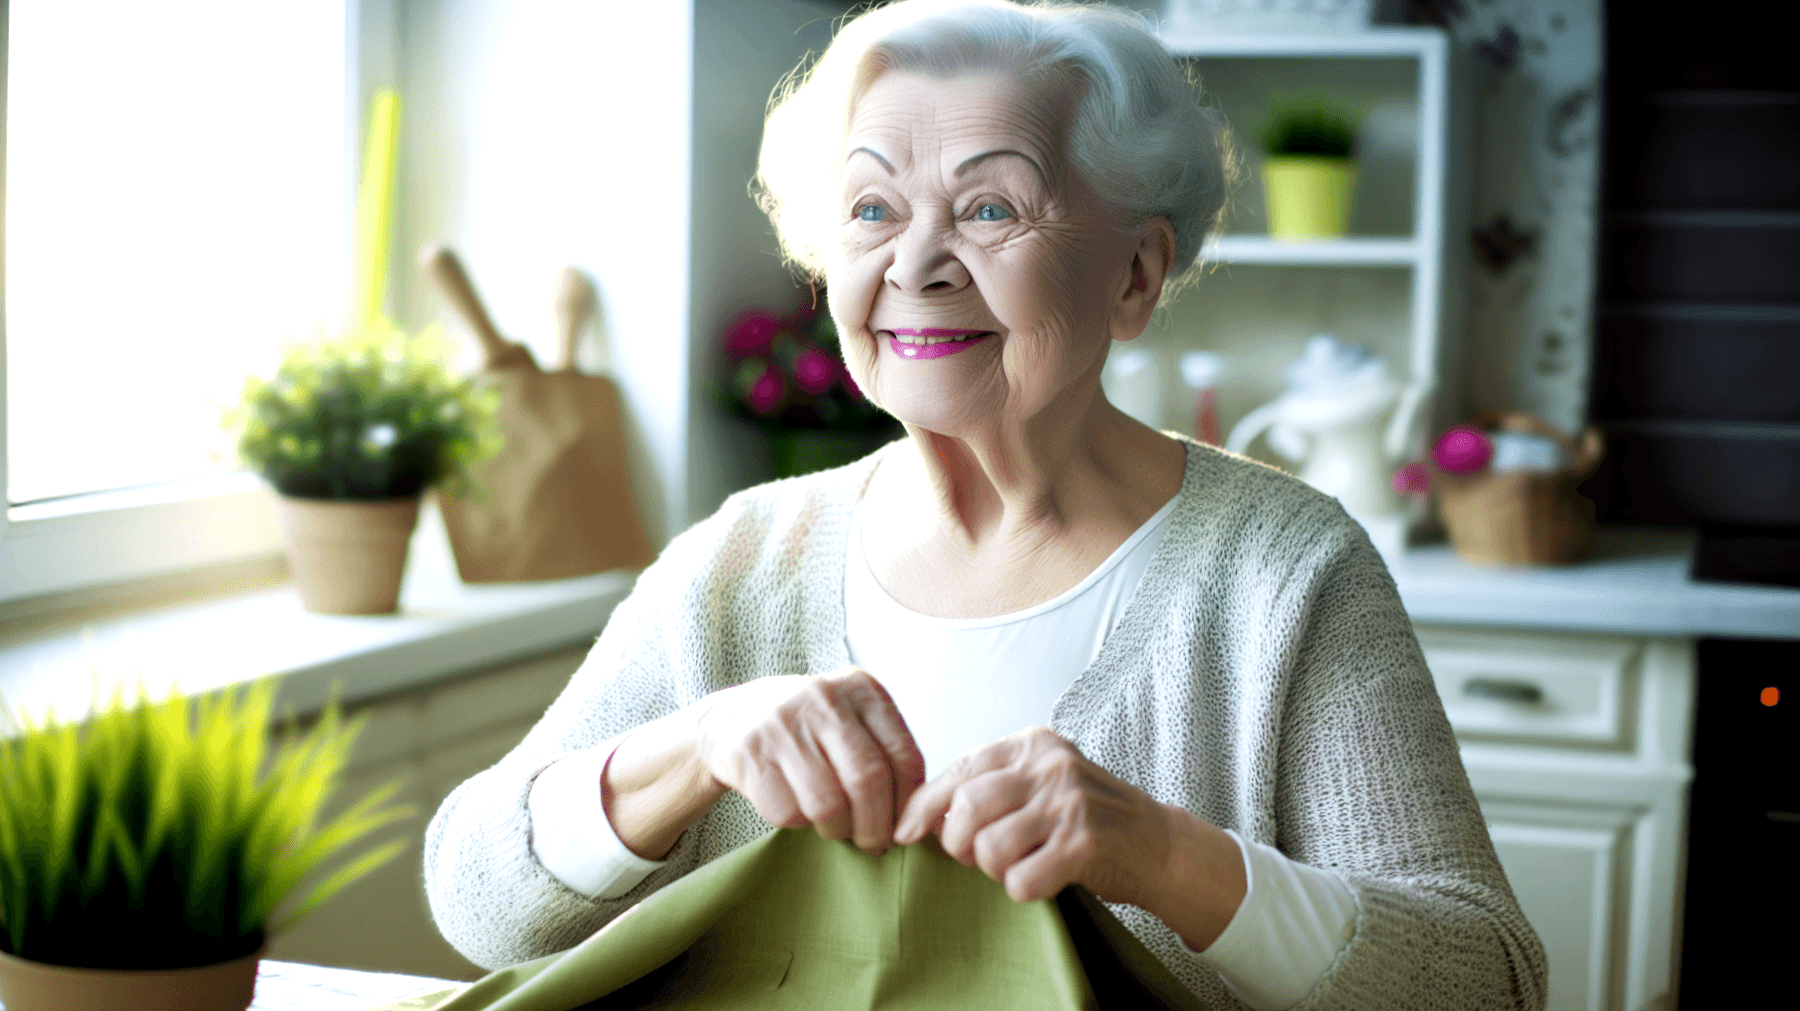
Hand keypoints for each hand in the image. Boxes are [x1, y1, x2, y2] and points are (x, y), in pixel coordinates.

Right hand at [694, 667, 925, 853]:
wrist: (733, 718)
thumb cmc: (809, 729)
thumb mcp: (851, 719)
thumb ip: (884, 753)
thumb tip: (915, 819)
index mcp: (861, 689)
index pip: (903, 756)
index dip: (908, 803)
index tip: (904, 827)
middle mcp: (824, 698)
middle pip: (868, 780)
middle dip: (876, 826)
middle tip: (874, 844)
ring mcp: (784, 724)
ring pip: (828, 803)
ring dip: (838, 830)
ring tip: (837, 829)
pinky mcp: (751, 754)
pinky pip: (789, 812)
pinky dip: (800, 824)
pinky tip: (799, 811)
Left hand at [892, 726, 1170, 905]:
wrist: (1159, 846)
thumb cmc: (1086, 819)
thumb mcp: (1040, 783)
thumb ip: (990, 785)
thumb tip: (917, 813)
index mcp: (1033, 744)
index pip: (960, 768)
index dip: (923, 805)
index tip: (903, 832)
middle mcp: (1051, 765)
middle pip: (967, 808)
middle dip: (958, 844)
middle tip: (977, 858)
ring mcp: (1070, 802)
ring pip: (989, 848)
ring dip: (995, 870)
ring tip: (1018, 866)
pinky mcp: (1085, 842)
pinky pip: (1021, 880)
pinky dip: (1023, 889)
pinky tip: (1044, 879)